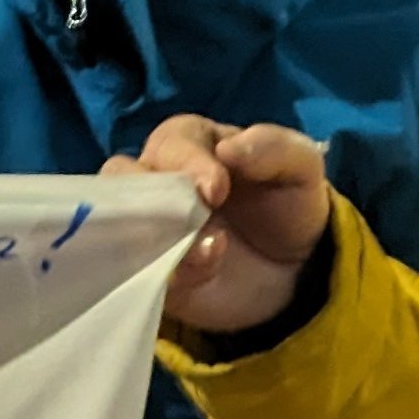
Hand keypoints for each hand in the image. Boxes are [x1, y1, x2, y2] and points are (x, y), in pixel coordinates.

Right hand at [113, 115, 333, 336]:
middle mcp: (157, 180)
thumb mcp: (299, 167)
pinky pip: (136, 269)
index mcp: (189, 143)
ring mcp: (148, 225)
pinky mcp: (149, 269)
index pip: (170, 143)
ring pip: (119, 221)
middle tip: (202, 216)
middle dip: (157, 197)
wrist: (296, 272)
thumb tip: (228, 147)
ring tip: (208, 252)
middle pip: (123, 176)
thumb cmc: (289, 205)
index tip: (217, 189)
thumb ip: (273, 147)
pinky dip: (167, 272)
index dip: (187, 162)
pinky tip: (203, 275)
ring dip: (156, 236)